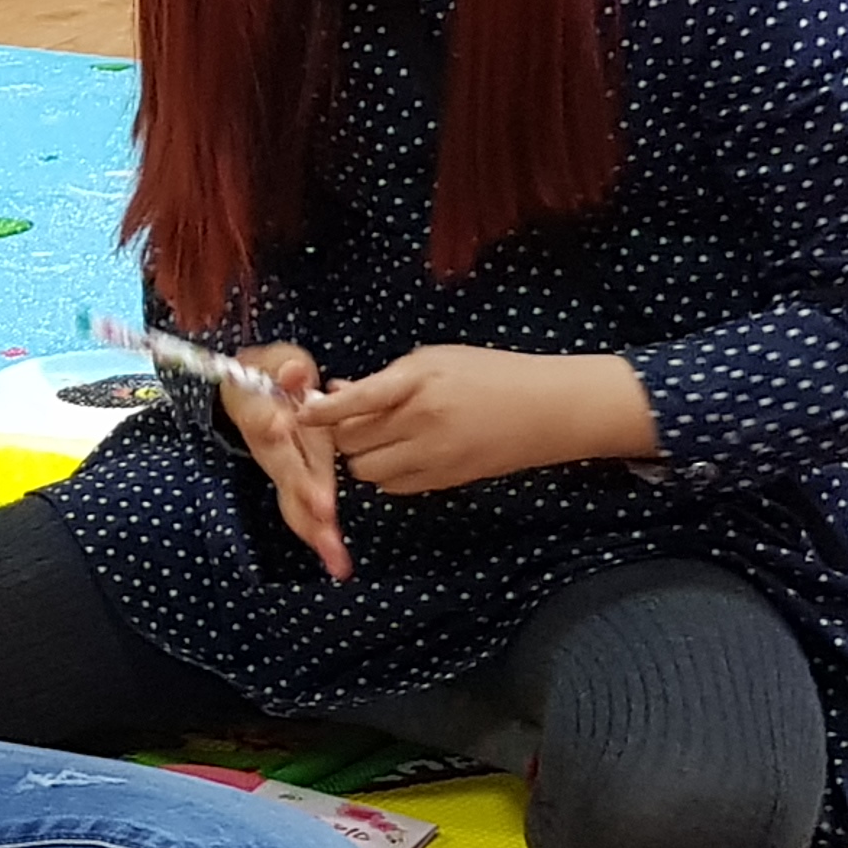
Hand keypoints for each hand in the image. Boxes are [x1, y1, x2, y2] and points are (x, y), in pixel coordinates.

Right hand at [222, 344, 348, 580]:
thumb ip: (285, 367)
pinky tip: (337, 561)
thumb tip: (296, 373)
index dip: (273, 429)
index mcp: (263, 415)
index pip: (268, 426)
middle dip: (305, 496)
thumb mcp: (275, 361)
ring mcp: (283, 471)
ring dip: (314, 530)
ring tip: (336, 558)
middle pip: (285, 476)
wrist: (252, 394)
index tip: (281, 433)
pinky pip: (306, 514)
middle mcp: (271, 451)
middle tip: (325, 516)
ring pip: (294, 504)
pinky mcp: (297, 484)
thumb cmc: (269, 375)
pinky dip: (320, 537)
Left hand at [308, 347, 657, 494]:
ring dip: (359, 455)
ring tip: (375, 435)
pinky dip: (384, 471)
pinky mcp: (443, 482)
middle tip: (341, 420)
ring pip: (366, 470)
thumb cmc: (491, 374)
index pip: (356, 402)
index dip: (321, 410)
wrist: (547, 410)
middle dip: (338, 433)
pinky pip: (391, 486)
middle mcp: (422, 423)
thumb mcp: (436, 361)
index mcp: (419, 384)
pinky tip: (398, 451)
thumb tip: (335, 393)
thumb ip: (385, 380)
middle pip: (351, 442)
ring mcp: (433, 457)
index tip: (300, 412)